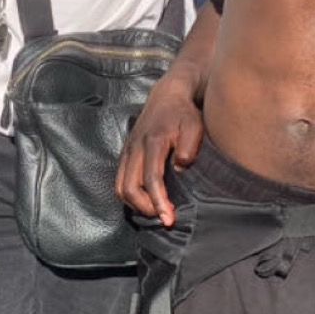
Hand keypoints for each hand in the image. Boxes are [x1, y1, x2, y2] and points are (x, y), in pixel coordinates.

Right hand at [116, 77, 203, 226]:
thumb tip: (181, 167)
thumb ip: (189, 147)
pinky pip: (120, 180)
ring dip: (135, 204)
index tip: (169, 218)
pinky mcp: (126, 154)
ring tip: (155, 211)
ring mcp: (128, 151)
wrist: (169, 95)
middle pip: (129, 187)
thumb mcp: (195, 126)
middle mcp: (135, 148)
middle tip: (164, 218)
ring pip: (120, 186)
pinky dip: (129, 196)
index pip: (151, 179)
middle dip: (145, 207)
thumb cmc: (185, 113)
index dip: (159, 202)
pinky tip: (145, 201)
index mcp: (153, 142)